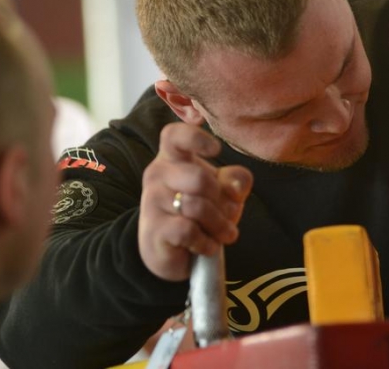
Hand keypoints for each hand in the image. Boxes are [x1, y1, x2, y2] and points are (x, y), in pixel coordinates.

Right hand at [139, 123, 252, 280]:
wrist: (177, 253)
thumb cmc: (203, 211)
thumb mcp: (225, 191)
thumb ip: (237, 180)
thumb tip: (234, 189)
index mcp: (174, 157)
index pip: (174, 136)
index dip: (196, 138)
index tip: (216, 150)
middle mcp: (158, 174)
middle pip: (201, 179)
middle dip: (223, 203)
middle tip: (229, 216)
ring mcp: (152, 201)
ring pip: (196, 207)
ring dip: (219, 226)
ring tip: (224, 234)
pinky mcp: (153, 230)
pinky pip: (188, 231)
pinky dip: (206, 243)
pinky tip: (207, 246)